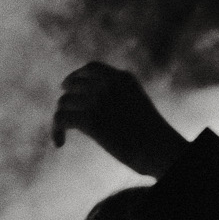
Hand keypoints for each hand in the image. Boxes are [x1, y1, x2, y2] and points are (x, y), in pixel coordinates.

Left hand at [52, 61, 189, 177]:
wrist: (163, 151)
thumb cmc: (153, 137)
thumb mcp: (137, 107)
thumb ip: (118, 98)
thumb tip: (91, 105)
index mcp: (123, 78)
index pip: (91, 68)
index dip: (75, 77)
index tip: (67, 88)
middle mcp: (109, 84)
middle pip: (72, 85)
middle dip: (66, 101)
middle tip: (65, 117)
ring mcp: (99, 100)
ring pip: (64, 102)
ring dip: (60, 118)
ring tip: (63, 134)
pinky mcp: (91, 119)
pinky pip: (60, 119)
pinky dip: (55, 131)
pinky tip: (59, 143)